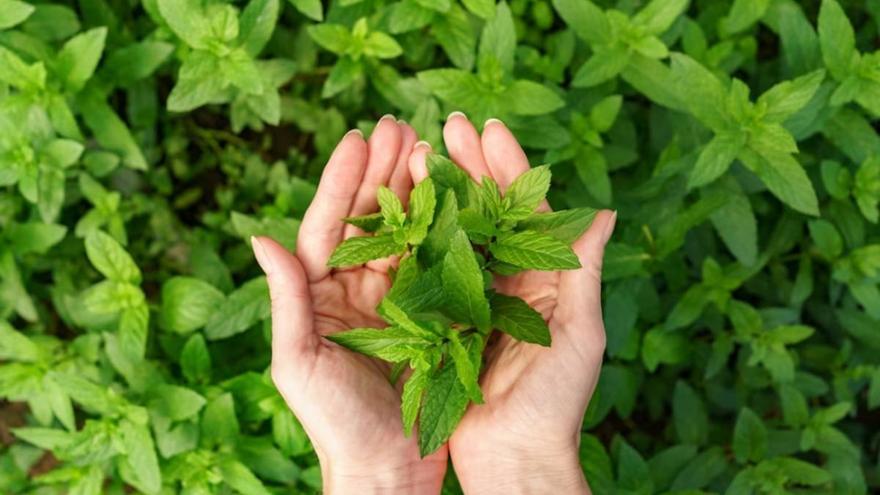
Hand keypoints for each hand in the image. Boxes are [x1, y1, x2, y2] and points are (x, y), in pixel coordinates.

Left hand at [251, 116, 445, 493]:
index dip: (343, 181)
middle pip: (368, 219)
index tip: (359, 138)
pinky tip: (456, 198)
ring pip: (404, 233)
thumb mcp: (300, 362)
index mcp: (320, 296)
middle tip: (399, 124)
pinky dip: (443, 229)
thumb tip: (260, 236)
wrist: (386, 470)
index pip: (328, 226)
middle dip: (382, 171)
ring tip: (428, 146)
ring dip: (414, 189)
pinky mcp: (428, 315)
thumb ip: (286, 299)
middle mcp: (355, 290)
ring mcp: (394, 300)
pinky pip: (435, 264)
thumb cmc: (335, 424)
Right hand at [409, 114, 615, 494]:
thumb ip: (583, 272)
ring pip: (458, 232)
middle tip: (449, 124)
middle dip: (471, 166)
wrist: (513, 457)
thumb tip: (604, 211)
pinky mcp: (444, 319)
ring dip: (442, 191)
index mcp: (546, 279)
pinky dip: (420, 236)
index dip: (509, 167)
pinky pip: (431, 270)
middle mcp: (511, 281)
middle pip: (490, 211)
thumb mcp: (579, 334)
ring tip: (421, 150)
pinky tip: (403, 205)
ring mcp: (475, 298)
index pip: (529, 210)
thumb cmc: (556, 403)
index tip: (488, 128)